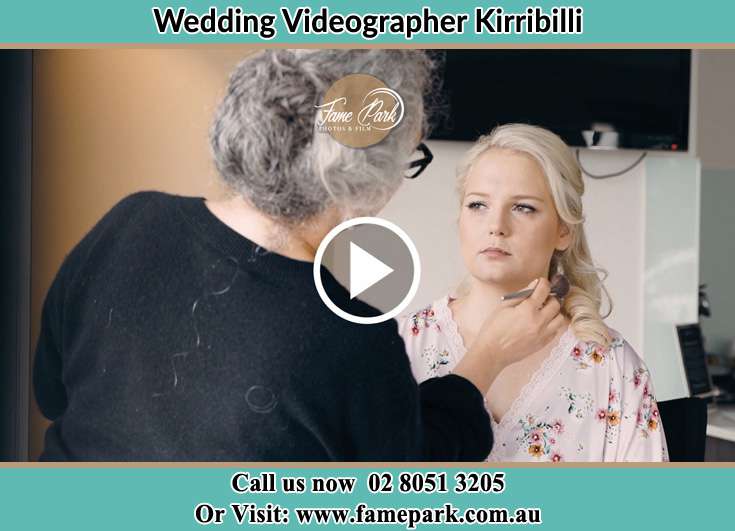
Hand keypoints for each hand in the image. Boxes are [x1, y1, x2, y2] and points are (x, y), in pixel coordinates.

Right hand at [453, 277, 565, 394]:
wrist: (492, 352)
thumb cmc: (493, 329)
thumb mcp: (503, 306)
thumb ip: (521, 294)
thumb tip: (534, 284)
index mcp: (527, 310)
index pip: (544, 290)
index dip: (543, 282)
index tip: (541, 282)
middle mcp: (538, 321)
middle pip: (555, 303)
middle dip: (549, 297)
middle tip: (541, 298)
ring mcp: (542, 334)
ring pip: (560, 318)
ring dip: (553, 312)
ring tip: (543, 312)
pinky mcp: (543, 343)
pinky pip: (556, 331)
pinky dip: (552, 325)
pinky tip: (541, 323)